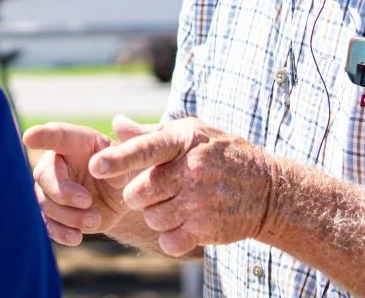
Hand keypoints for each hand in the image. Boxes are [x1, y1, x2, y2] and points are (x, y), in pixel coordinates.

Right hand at [22, 116, 154, 244]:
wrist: (119, 200)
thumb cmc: (121, 173)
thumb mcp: (126, 166)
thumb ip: (115, 164)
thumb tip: (97, 166)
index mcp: (76, 142)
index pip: (57, 135)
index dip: (42, 136)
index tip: (29, 137)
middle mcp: (57, 162)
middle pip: (44, 175)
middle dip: (63, 192)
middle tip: (87, 201)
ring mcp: (50, 187)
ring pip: (45, 203)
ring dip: (69, 216)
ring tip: (95, 220)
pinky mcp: (52, 212)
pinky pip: (47, 223)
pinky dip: (61, 232)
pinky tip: (76, 237)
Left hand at [89, 117, 277, 256]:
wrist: (269, 190)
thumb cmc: (221, 155)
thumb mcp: (192, 134)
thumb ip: (151, 134)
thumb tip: (116, 124)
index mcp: (185, 141)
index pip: (146, 149)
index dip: (119, 158)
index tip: (95, 165)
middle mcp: (193, 169)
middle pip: (139, 191)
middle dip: (140, 194)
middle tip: (158, 190)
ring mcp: (201, 201)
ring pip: (152, 217)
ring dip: (157, 215)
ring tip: (178, 203)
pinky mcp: (207, 229)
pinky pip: (169, 241)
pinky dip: (171, 237)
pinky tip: (186, 224)